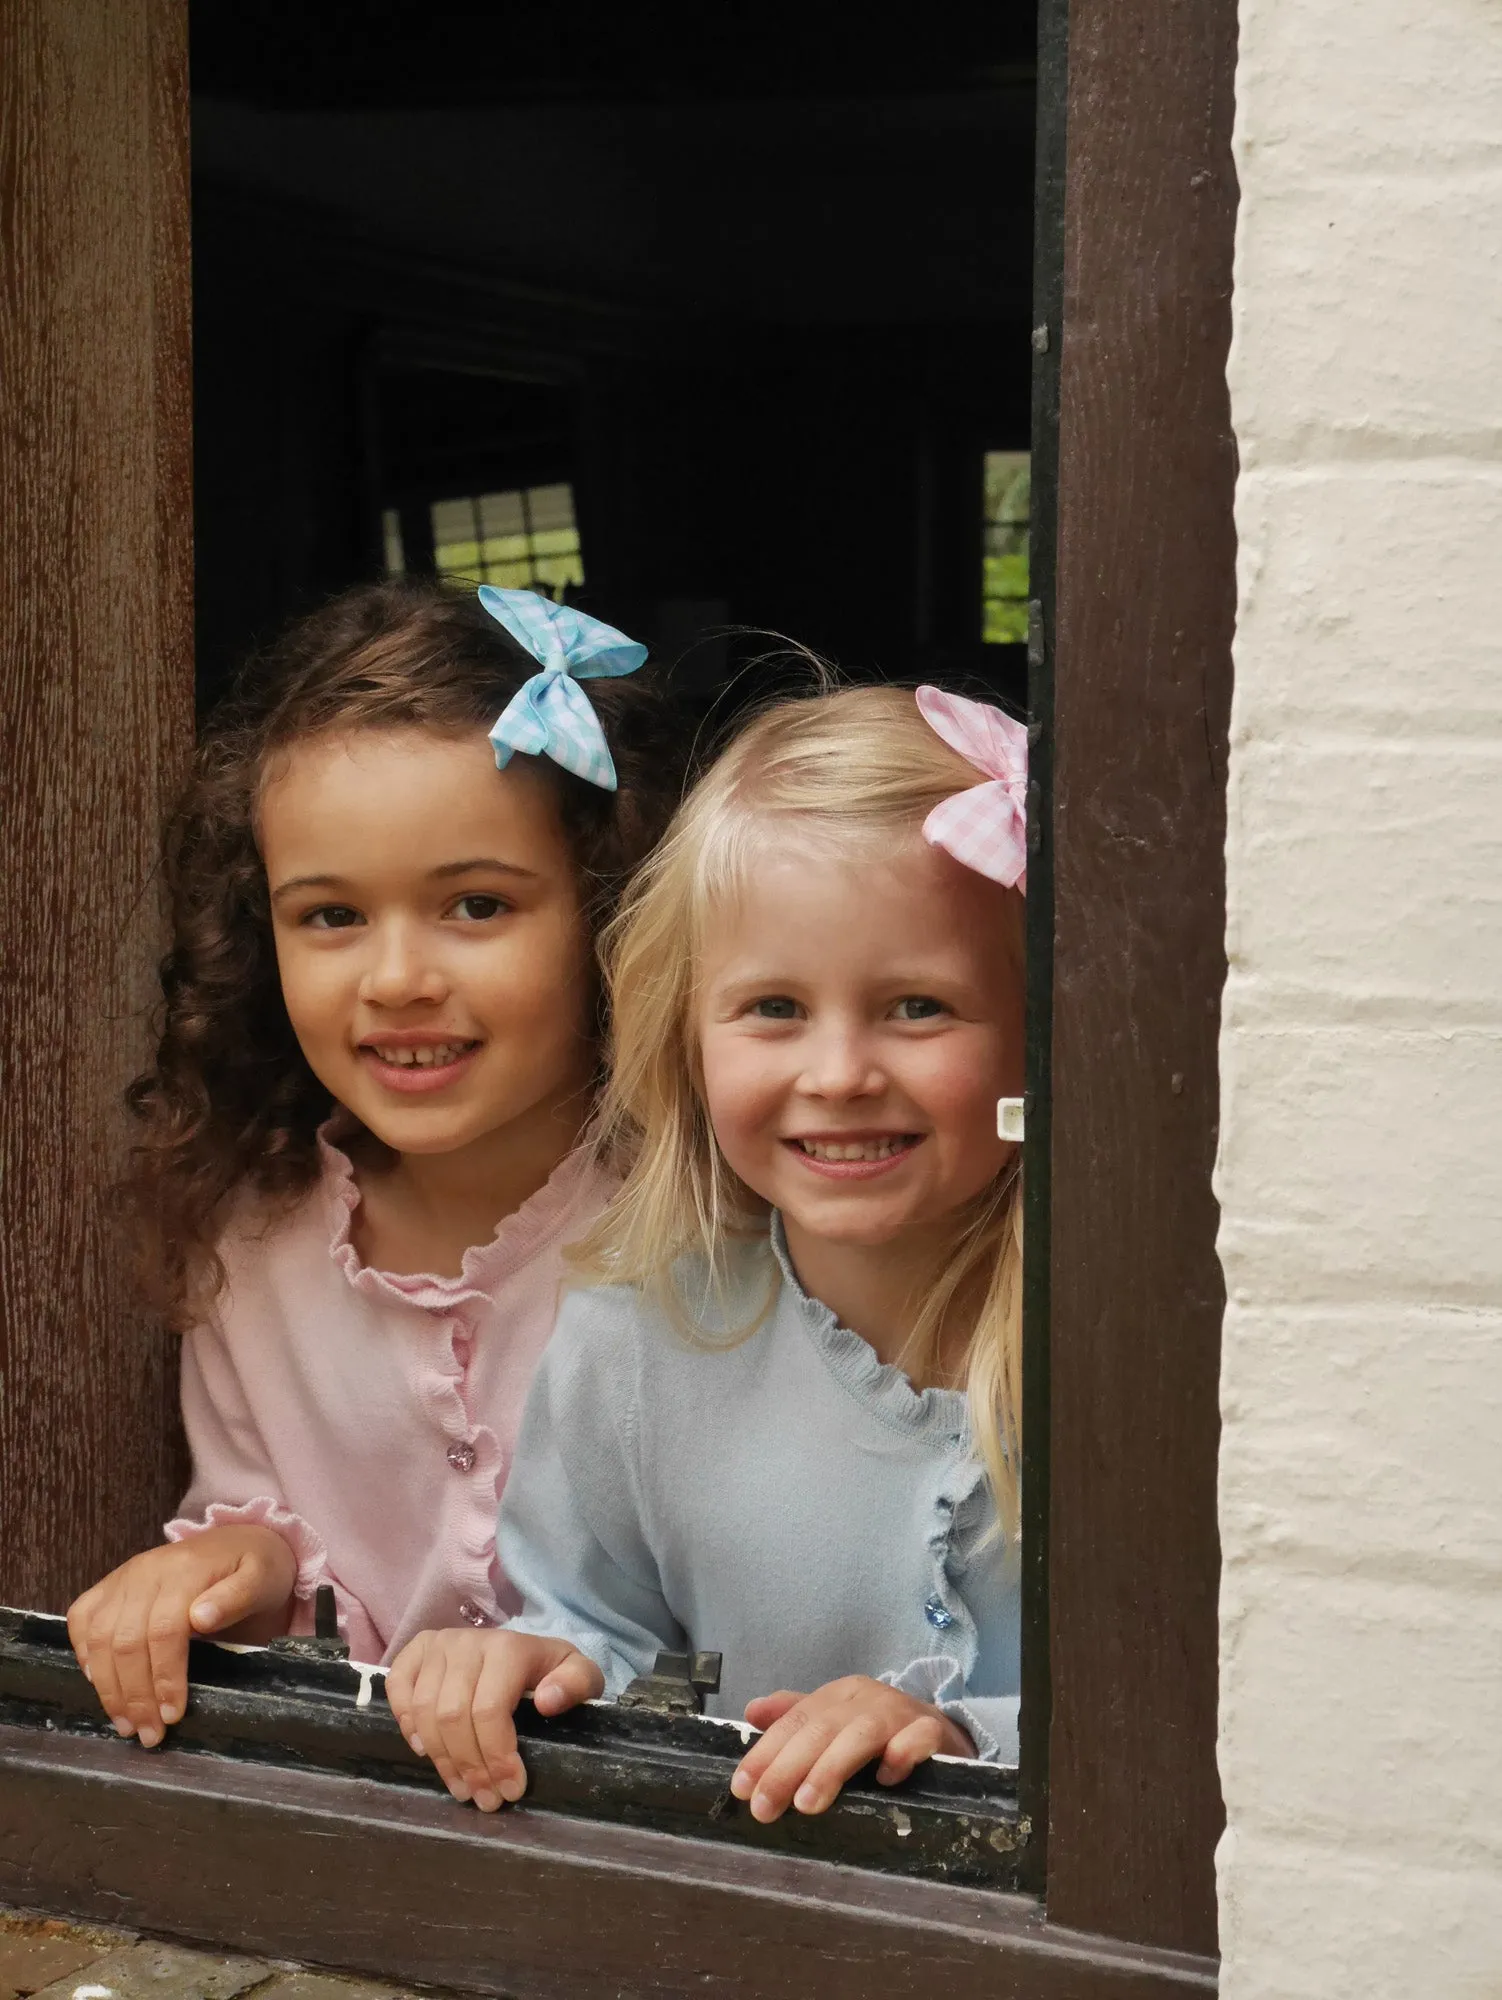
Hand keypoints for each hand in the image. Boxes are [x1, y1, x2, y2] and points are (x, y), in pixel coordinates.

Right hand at [67, 1525, 296, 1747]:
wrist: (239, 1541)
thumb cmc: (256, 1569)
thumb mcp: (263, 1579)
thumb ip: (237, 1597)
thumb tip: (201, 1617)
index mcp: (186, 1570)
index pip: (164, 1630)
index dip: (164, 1677)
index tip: (172, 1715)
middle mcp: (147, 1571)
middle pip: (126, 1640)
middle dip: (135, 1695)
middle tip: (149, 1734)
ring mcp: (124, 1576)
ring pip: (99, 1636)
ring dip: (108, 1687)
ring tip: (126, 1724)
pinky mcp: (110, 1585)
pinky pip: (82, 1618)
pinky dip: (83, 1653)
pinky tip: (99, 1684)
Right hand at [386, 1628, 602, 1810]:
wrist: (524, 1650)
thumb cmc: (551, 1672)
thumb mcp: (580, 1675)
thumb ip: (577, 1683)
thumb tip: (549, 1701)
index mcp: (509, 1648)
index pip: (490, 1709)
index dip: (497, 1756)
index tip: (511, 1790)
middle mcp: (467, 1642)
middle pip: (453, 1716)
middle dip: (471, 1767)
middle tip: (487, 1800)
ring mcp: (438, 1645)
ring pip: (424, 1711)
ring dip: (442, 1759)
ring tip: (463, 1789)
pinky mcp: (415, 1652)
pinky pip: (397, 1689)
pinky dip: (406, 1723)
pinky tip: (426, 1750)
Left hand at [731, 1675, 975, 1821]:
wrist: (942, 1729)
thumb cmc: (880, 1733)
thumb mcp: (835, 1723)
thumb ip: (795, 1719)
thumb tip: (751, 1712)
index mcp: (837, 1696)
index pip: (794, 1721)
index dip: (765, 1754)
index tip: (742, 1789)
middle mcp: (865, 1699)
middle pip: (821, 1729)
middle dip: (787, 1768)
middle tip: (764, 1809)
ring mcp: (900, 1712)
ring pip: (861, 1734)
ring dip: (832, 1767)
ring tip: (807, 1804)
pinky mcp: (933, 1730)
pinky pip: (918, 1737)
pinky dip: (901, 1754)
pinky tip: (886, 1779)